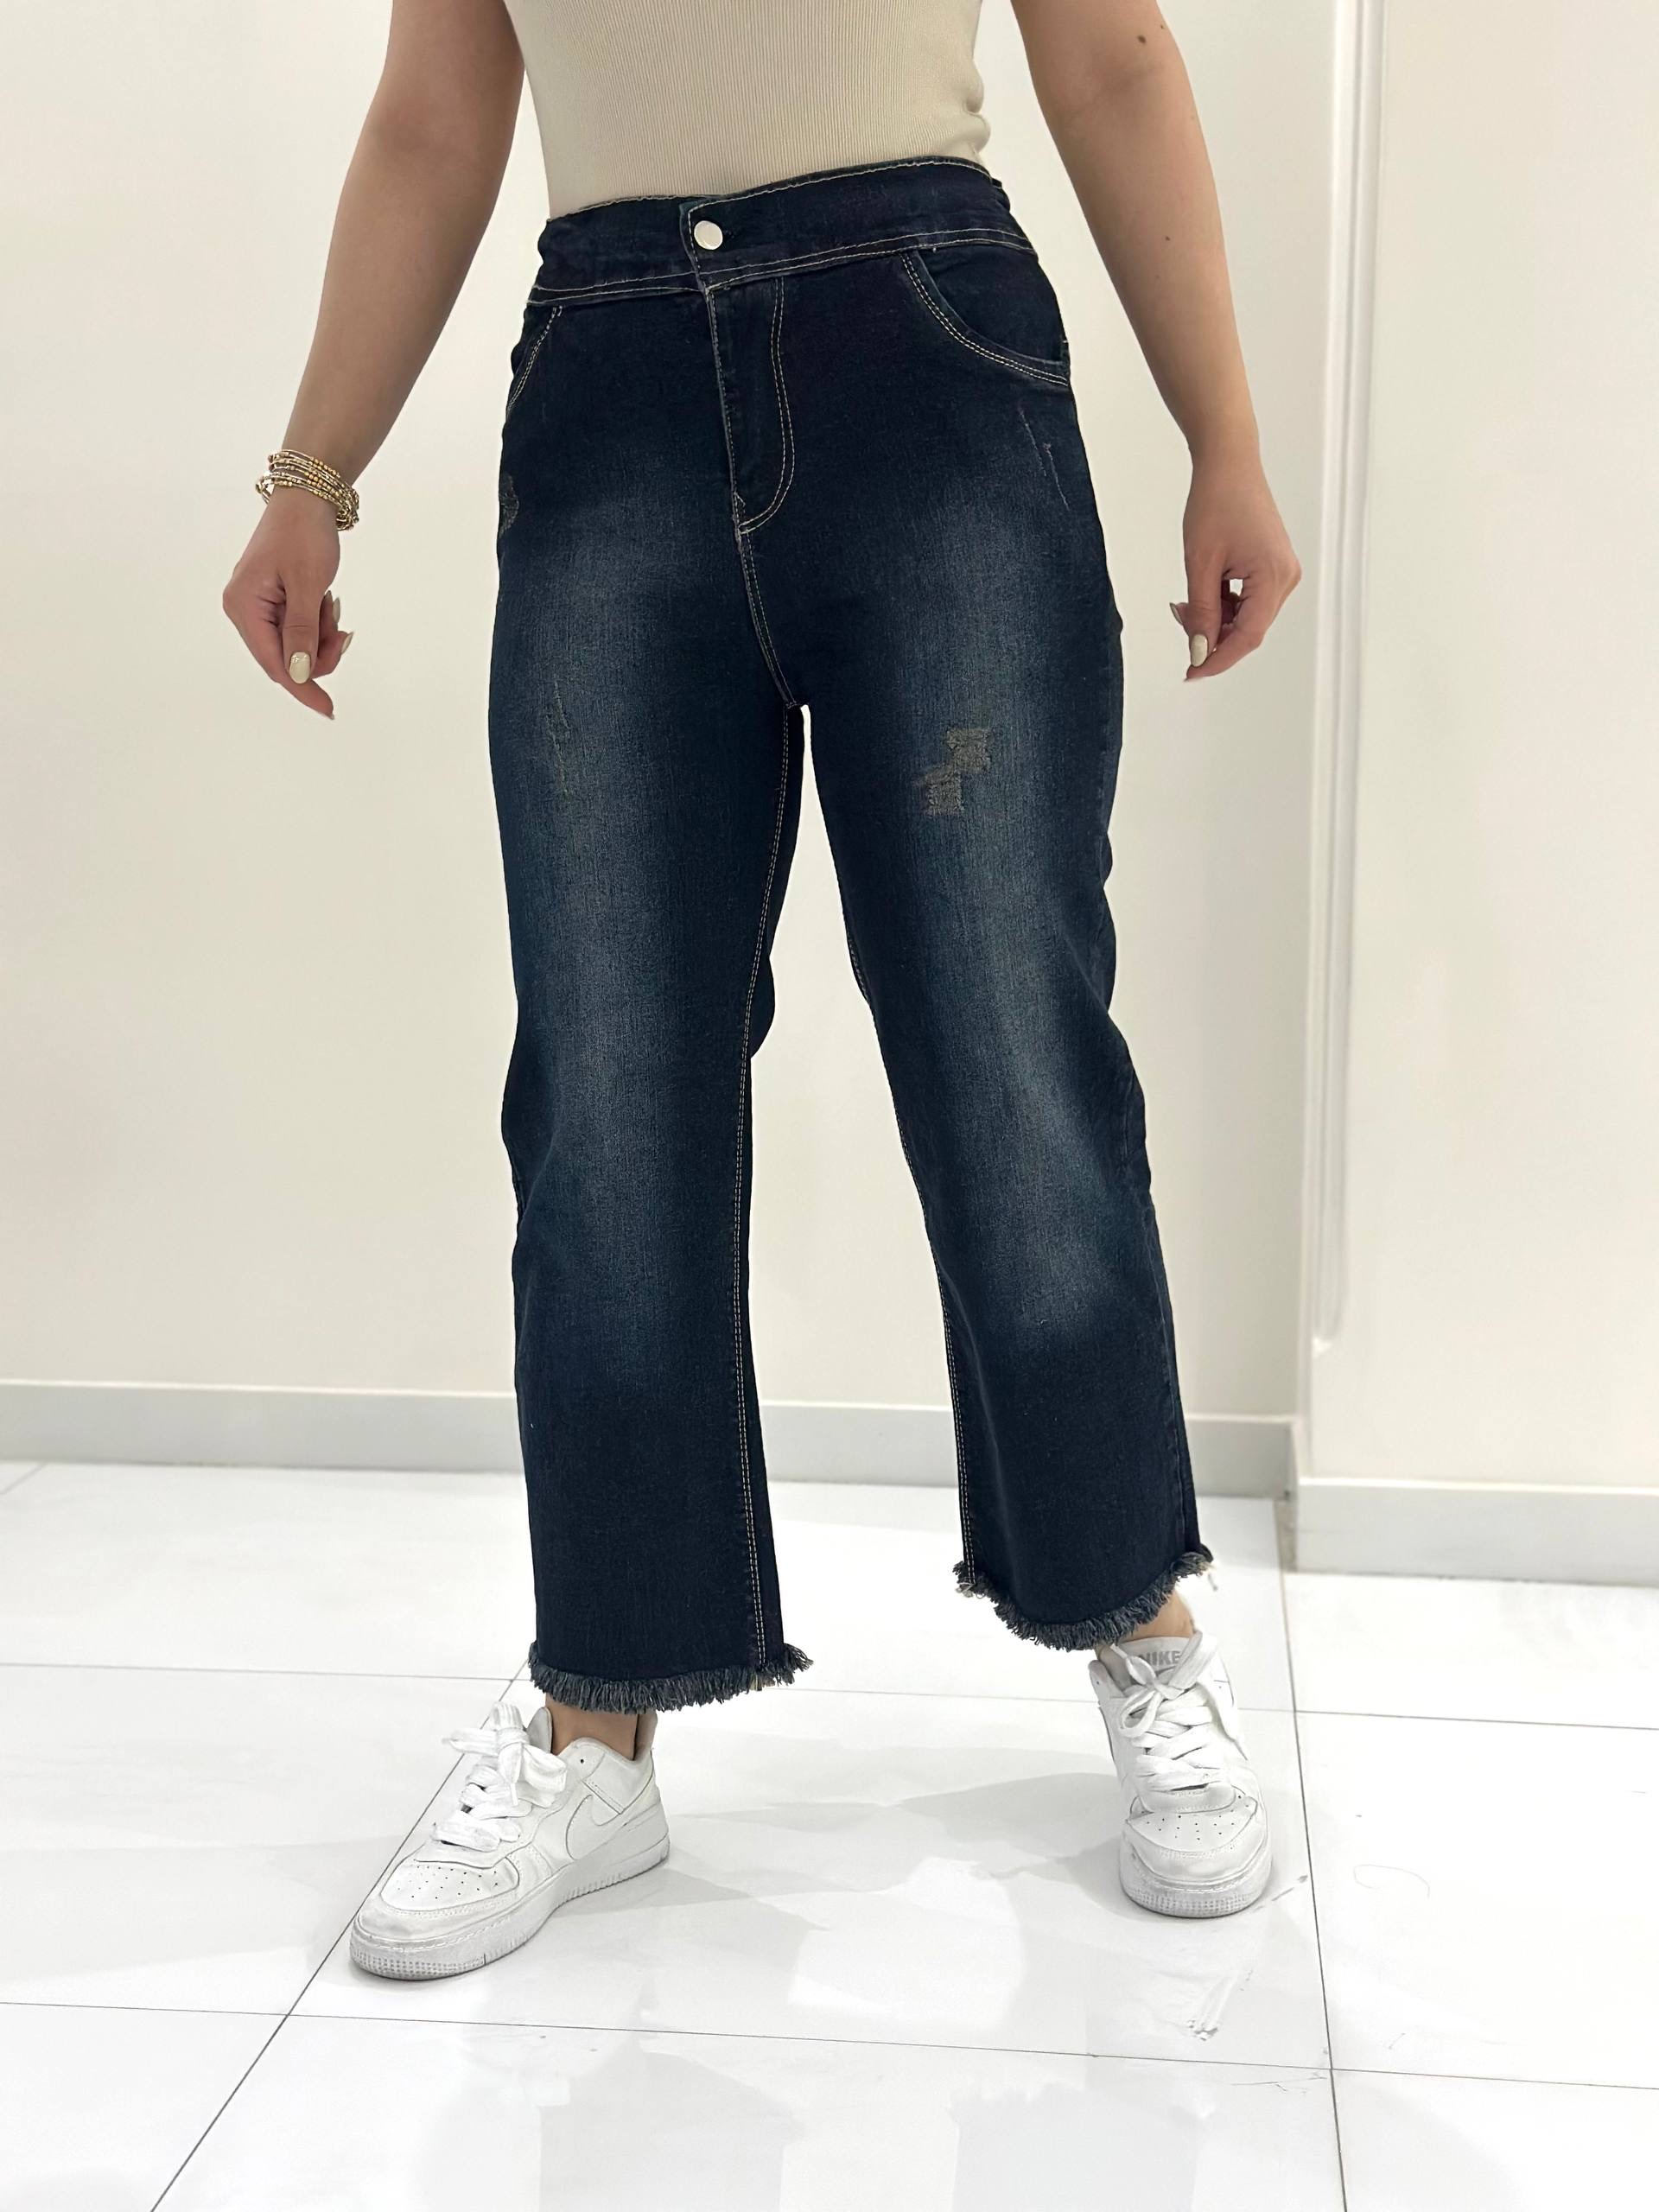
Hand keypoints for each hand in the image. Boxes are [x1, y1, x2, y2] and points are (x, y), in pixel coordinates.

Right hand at [222, 489, 352, 718]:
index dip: (303, 688)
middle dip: (317, 654)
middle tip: (343, 633)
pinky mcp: (272, 602)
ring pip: (295, 646)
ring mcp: (257, 606)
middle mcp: (243, 609)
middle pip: (284, 659)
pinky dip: (317, 624)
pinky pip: (297, 629)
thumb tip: (300, 674)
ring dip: (320, 636)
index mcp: (243, 606)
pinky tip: (325, 601)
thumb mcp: (307, 585)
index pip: (274, 664)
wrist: (307, 498)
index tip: (328, 710)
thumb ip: (302, 633)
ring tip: (331, 604)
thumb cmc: (303, 534)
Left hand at [1170, 449, 1300, 681]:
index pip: (1248, 637)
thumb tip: (1199, 652)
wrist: (1229, 463)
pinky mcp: (1273, 566)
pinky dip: (1223, 604)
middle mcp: (1286, 578)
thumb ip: (1201, 613)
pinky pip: (1248, 600)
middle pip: (1248, 629)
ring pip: (1246, 617)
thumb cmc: (1215, 502)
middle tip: (1181, 621)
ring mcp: (1282, 572)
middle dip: (1211, 635)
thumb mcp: (1200, 564)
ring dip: (1214, 619)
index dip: (1218, 660)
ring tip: (1185, 603)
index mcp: (1273, 577)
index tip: (1191, 673)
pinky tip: (1200, 594)